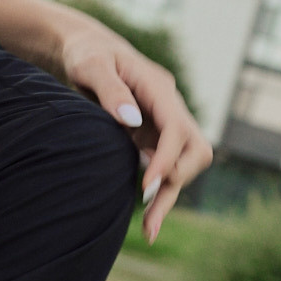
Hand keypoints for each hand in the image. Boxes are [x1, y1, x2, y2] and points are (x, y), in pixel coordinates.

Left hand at [55, 23, 212, 242]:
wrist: (84, 49)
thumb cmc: (85, 53)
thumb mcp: (90, 65)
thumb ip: (111, 91)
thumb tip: (132, 121)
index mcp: (158, 88)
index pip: (177, 129)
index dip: (166, 160)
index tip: (146, 186)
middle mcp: (169, 108)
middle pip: (196, 149)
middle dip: (177, 179)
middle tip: (147, 207)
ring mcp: (163, 124)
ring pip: (185, 165)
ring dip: (171, 195)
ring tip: (149, 230)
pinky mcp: (152, 138)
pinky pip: (165, 169)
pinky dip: (159, 193)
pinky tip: (146, 218)